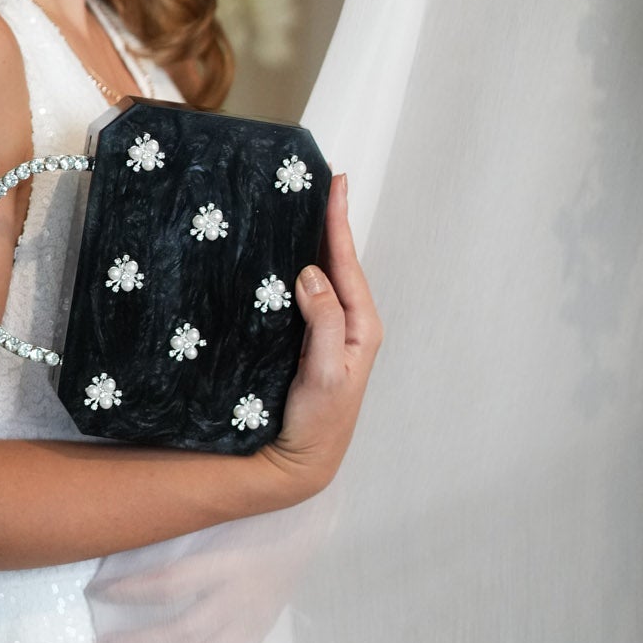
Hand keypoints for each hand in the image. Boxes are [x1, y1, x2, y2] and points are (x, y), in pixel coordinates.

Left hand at [90, 529, 314, 642]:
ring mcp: (253, 620)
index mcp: (226, 561)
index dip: (129, 591)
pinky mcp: (262, 631)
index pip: (169, 583)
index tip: (95, 592)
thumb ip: (180, 532)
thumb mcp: (217, 514)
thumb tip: (124, 543)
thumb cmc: (253, 511)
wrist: (307, 524)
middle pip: (183, 632)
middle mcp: (240, 597)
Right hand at [261, 171, 381, 503]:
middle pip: (336, 261)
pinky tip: (280, 256)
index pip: (346, 262)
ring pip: (320, 275)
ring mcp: (327, 331)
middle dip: (327, 222)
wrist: (300, 461)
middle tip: (318, 181)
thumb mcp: (327, 371)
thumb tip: (312, 272)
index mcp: (362, 325)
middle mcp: (349, 322)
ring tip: (300, 206)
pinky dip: (293, 269)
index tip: (336, 182)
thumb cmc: (320, 420)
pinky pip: (303, 294)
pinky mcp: (306, 340)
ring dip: (310, 242)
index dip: (338, 221)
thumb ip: (324, 320)